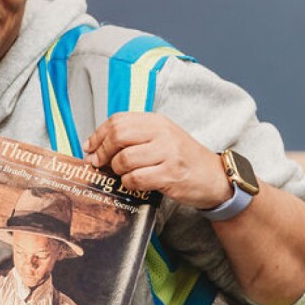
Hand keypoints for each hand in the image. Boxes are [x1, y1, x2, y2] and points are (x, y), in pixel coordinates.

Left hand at [83, 112, 229, 209]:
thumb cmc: (181, 159)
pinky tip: (135, 184)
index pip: (118, 121)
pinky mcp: (171, 174)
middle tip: (99, 164)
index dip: (98, 135)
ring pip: (125, 159)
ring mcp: (168, 153)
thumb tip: (93, 147)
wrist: (215, 177)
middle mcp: (162, 133)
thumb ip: (132, 138)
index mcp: (156, 121)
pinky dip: (129, 184)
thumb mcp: (160, 139)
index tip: (89, 148)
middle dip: (102, 152)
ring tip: (123, 174)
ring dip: (117, 171)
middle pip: (118, 136)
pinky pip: (136, 178)